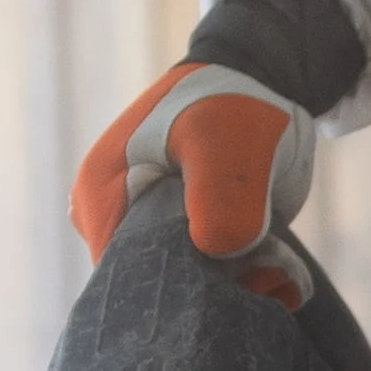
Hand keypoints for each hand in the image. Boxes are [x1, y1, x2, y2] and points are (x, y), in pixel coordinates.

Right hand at [72, 61, 316, 306]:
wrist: (260, 80)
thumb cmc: (232, 104)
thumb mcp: (227, 144)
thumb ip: (220, 201)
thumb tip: (216, 253)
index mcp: (99, 198)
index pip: (124, 279)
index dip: (178, 290)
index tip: (234, 281)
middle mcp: (110, 220)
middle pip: (153, 286)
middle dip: (207, 290)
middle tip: (263, 272)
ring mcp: (141, 226)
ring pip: (180, 283)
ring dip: (226, 286)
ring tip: (270, 263)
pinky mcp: (175, 231)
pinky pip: (198, 272)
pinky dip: (234, 277)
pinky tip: (271, 265)